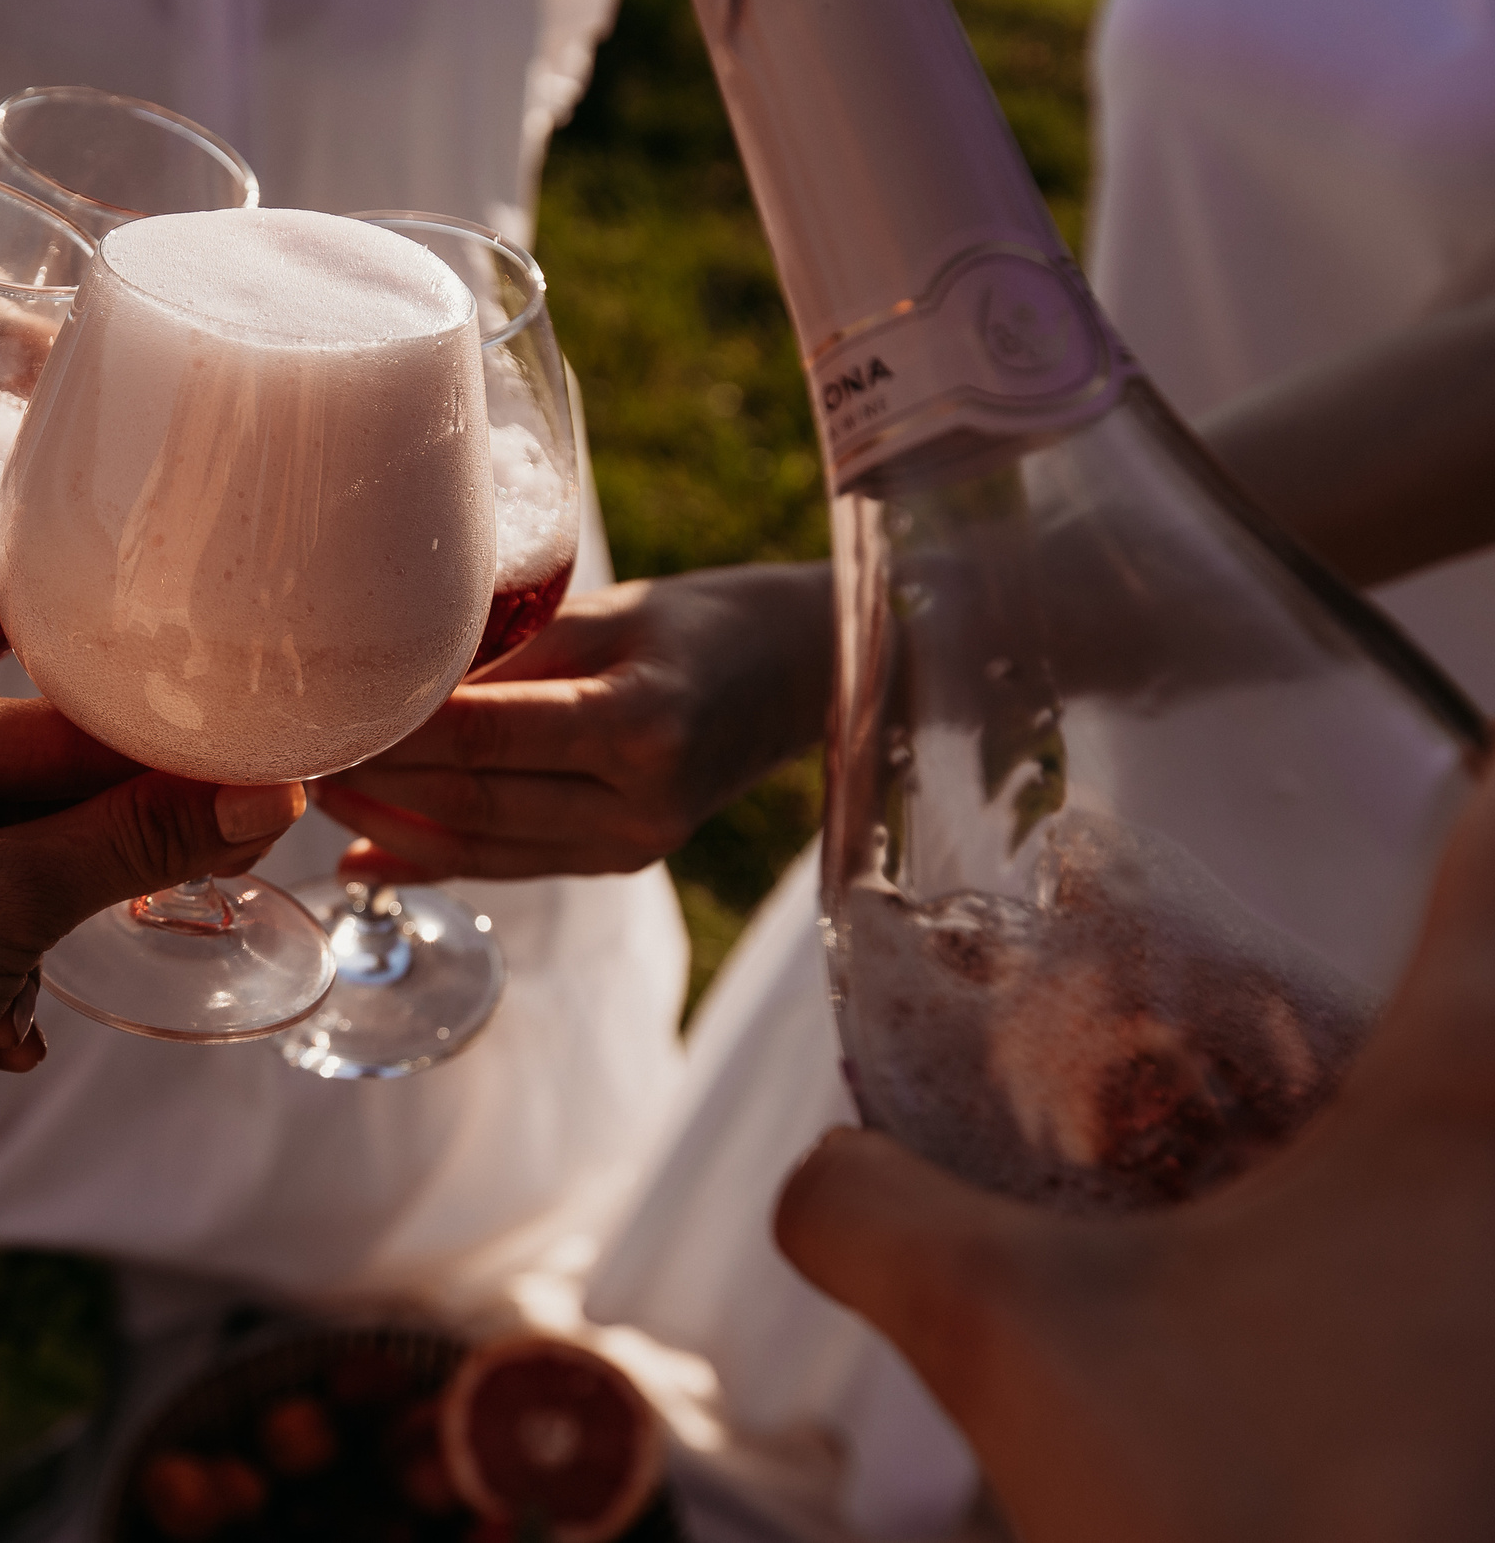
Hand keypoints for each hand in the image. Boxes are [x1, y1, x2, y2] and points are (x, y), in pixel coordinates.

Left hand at [0, 688, 305, 1223]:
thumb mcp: (3, 908)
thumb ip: (134, 841)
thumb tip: (265, 794)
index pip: (43, 728)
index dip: (154, 765)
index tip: (260, 779)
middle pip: (28, 798)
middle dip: (87, 871)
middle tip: (216, 873)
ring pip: (7, 872)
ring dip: (35, 946)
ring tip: (10, 1018)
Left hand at [313, 562, 831, 880]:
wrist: (798, 675)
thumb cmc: (699, 621)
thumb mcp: (607, 613)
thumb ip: (508, 653)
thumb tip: (393, 676)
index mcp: (639, 724)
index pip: (485, 734)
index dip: (395, 731)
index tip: (323, 709)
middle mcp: (637, 801)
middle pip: (472, 801)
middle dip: (374, 783)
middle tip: (296, 751)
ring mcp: (630, 844)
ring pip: (481, 848)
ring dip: (389, 828)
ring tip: (318, 794)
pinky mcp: (618, 860)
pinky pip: (507, 864)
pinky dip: (430, 859)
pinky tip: (363, 854)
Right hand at [774, 769, 1494, 1542]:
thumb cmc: (1261, 1525)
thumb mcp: (1016, 1346)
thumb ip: (879, 1218)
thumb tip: (816, 1175)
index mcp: (1476, 1088)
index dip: (1424, 777)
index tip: (1329, 801)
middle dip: (1398, 946)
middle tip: (1281, 978)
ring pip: (1478, 1107)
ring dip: (1406, 1094)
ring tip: (1284, 1141)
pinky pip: (1471, 1234)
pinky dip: (1412, 1230)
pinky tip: (1318, 1300)